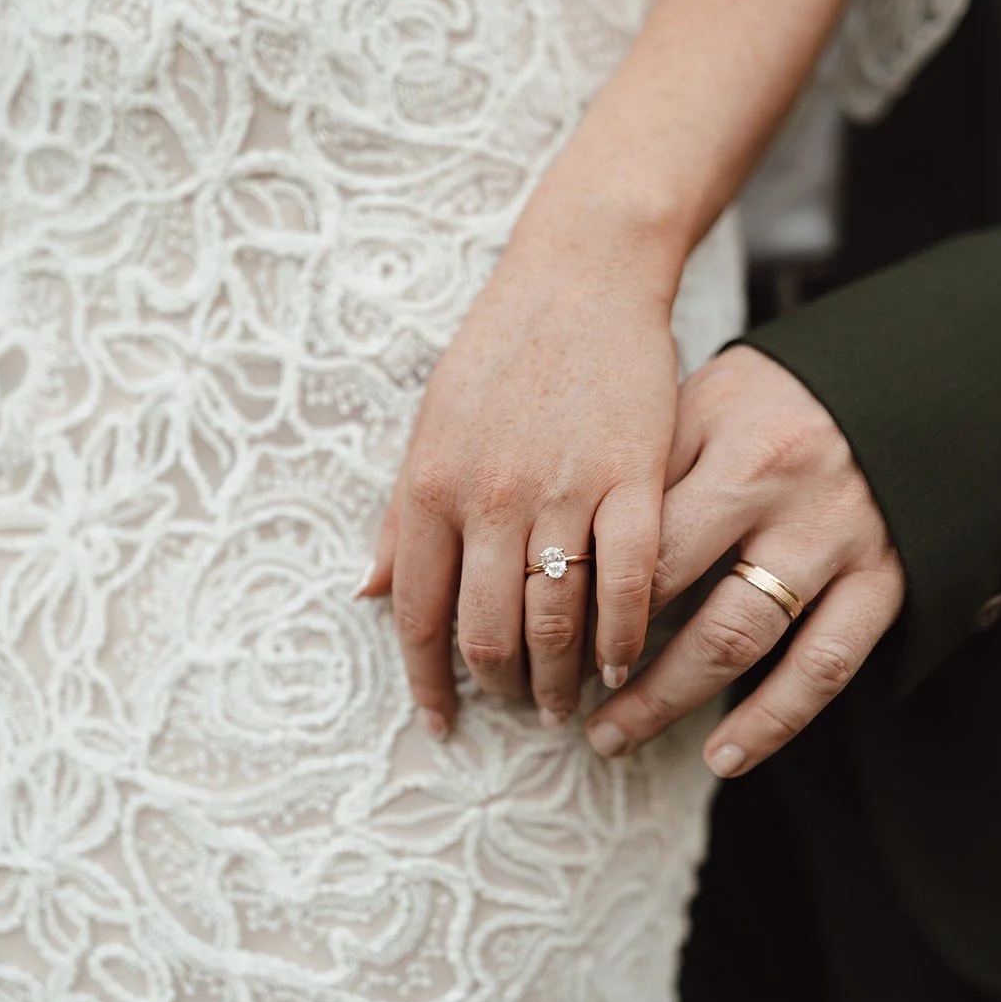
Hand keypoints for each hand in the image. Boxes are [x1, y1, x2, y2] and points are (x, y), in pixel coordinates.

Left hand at [360, 174, 685, 736]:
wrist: (579, 277)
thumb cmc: (497, 354)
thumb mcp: (429, 428)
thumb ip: (403, 518)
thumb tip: (367, 593)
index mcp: (431, 487)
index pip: (418, 615)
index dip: (428, 683)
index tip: (441, 723)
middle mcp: (490, 497)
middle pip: (490, 633)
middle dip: (504, 689)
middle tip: (520, 708)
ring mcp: (564, 490)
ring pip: (558, 619)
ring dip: (562, 678)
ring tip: (567, 702)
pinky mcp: (633, 477)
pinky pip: (631, 583)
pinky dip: (624, 636)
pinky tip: (621, 662)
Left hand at [585, 346, 904, 770]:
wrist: (912, 385)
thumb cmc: (782, 397)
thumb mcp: (708, 402)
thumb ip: (649, 468)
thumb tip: (567, 547)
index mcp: (733, 445)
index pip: (637, 536)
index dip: (580, 594)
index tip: (535, 632)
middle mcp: (786, 494)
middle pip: (676, 592)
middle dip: (607, 657)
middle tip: (555, 701)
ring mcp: (838, 543)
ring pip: (741, 640)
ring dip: (668, 700)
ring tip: (611, 739)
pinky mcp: (886, 583)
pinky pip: (824, 669)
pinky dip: (771, 721)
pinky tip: (723, 758)